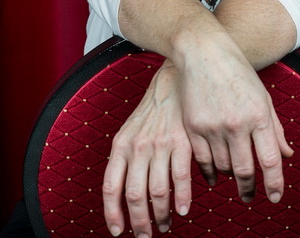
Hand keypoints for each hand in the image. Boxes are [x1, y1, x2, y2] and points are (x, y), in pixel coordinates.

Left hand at [103, 61, 191, 237]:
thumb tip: (122, 194)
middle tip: (145, 236)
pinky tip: (184, 209)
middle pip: (134, 195)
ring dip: (161, 216)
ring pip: (157, 192)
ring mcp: (160, 145)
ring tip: (165, 225)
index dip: (113, 213)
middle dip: (139, 223)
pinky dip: (182, 199)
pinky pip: (180, 179)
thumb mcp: (130, 132)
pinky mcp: (182, 142)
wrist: (172, 83)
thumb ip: (125, 159)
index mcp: (121, 145)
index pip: (111, 187)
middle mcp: (138, 147)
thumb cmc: (151, 112)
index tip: (118, 231)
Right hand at [177, 35, 292, 203]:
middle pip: (245, 170)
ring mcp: (213, 126)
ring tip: (232, 174)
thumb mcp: (262, 96)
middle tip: (249, 195)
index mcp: (259, 115)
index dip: (275, 183)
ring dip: (229, 175)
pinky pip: (202, 160)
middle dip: (249, 189)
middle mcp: (237, 123)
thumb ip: (275, 128)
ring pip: (223, 167)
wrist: (204, 52)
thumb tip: (286, 155)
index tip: (274, 197)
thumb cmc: (237, 72)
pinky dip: (209, 171)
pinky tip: (214, 173)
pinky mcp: (194, 126)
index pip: (270, 160)